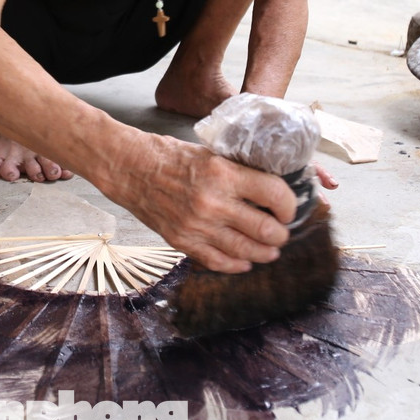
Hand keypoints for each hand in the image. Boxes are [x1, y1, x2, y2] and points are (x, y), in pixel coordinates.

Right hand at [94, 133, 298, 273]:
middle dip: (281, 234)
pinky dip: (237, 265)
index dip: (289, 205)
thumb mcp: (211, 154)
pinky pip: (219, 262)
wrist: (130, 168)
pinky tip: (245, 261)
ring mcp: (197, 226)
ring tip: (270, 250)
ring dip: (265, 253)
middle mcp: (213, 203)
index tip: (289, 208)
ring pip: (246, 252)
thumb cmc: (170, 156)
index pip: (274, 195)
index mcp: (223, 174)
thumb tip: (270, 189)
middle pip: (266, 230)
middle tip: (282, 232)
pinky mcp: (182, 241)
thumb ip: (238, 173)